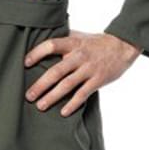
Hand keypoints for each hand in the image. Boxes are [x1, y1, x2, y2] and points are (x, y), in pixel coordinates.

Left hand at [23, 30, 141, 115]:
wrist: (123, 46)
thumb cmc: (96, 42)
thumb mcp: (79, 36)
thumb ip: (63, 41)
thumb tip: (41, 41)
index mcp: (72, 43)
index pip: (51, 45)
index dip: (37, 53)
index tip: (25, 63)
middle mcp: (79, 56)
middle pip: (56, 71)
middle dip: (40, 85)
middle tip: (28, 96)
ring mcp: (89, 69)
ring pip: (67, 85)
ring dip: (52, 96)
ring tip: (41, 106)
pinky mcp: (98, 80)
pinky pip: (83, 94)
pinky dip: (73, 104)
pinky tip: (63, 112)